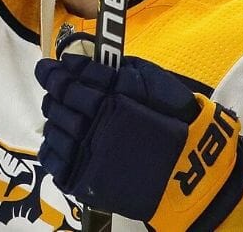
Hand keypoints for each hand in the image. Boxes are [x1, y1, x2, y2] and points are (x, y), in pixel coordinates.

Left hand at [35, 55, 242, 229]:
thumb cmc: (175, 117)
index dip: (53, 72)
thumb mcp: (150, 79)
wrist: (192, 167)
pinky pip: (53, 161)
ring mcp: (85, 157)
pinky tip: (61, 139)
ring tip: (63, 114)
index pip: (67, 82)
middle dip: (55, 93)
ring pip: (52, 130)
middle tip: (56, 87)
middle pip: (57, 105)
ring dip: (54, 118)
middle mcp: (92, 129)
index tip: (49, 66)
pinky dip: (52, 146)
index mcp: (107, 102)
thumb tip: (74, 61)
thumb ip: (111, 69)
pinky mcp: (82, 181)